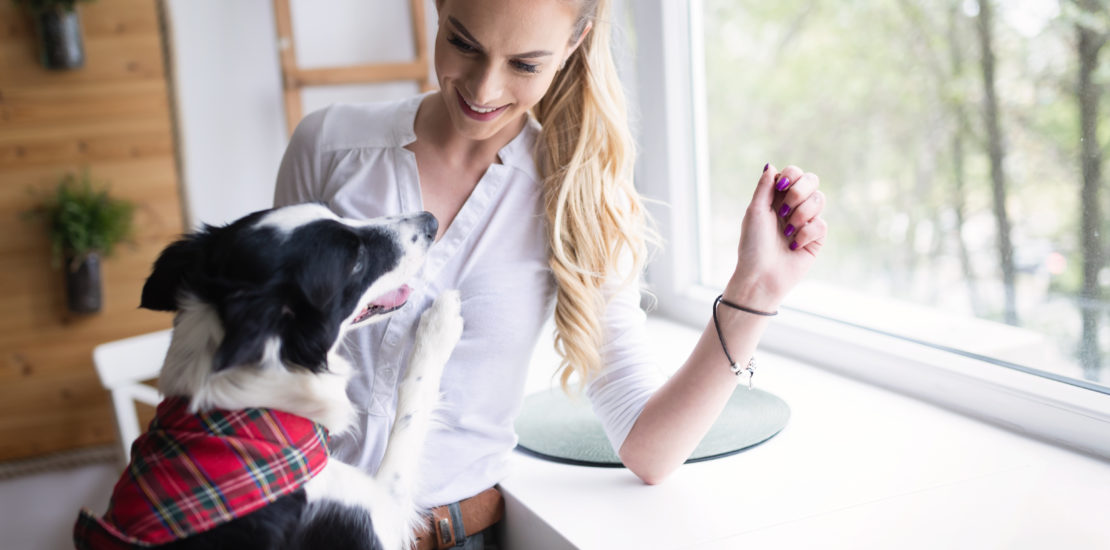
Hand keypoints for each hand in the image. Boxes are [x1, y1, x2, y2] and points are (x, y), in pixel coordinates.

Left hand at [725, 164, 826, 309]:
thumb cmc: (753, 245)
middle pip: (812, 180)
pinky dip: (805, 234)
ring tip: (787, 231)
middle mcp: (793, 206)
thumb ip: (765, 187)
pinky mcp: (816, 238)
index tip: (780, 189)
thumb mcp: (755, 211)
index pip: (794, 173)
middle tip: (783, 210)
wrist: (762, 275)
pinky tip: (793, 246)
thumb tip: (770, 165)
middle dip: (799, 192)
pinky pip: (821, 224)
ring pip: (819, 200)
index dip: (791, 176)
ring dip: (801, 214)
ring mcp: (806, 221)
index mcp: (776, 197)